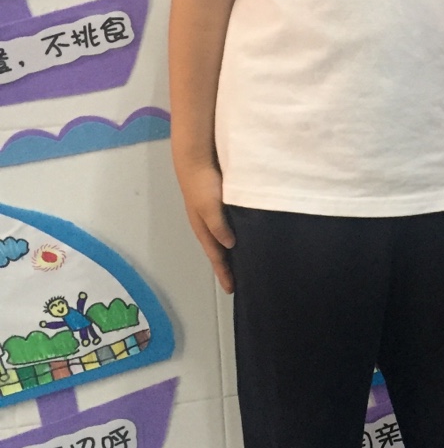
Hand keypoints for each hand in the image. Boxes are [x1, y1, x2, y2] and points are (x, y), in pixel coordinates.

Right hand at [177, 161, 235, 291]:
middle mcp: (207, 224)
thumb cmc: (202, 184)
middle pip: (218, 250)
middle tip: (240, 280)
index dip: (223, 272)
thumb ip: (219, 226)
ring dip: (231, 250)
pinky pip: (227, 224)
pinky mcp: (217, 202)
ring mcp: (211, 213)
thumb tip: (230, 246)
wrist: (196, 158)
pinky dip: (234, 234)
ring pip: (222, 238)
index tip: (232, 289)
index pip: (216, 256)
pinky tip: (244, 234)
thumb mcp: (210, 207)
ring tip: (244, 261)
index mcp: (203, 228)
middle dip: (226, 266)